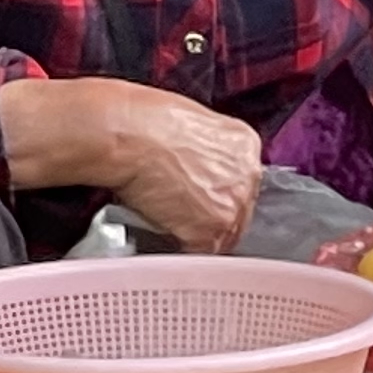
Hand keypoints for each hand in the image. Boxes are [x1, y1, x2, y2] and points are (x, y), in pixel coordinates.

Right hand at [0, 76, 264, 251]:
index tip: (199, 195)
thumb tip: (195, 167)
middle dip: (208, 215)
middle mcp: (247, 176)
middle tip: (179, 212)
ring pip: (221, 236)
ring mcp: (232, 207)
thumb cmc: (143, 120)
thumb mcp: (190, 122)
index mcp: (245, 144)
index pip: (241, 182)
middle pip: (238, 212)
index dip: (216, 191)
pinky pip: (198, 252)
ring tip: (165, 220)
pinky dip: (179, 246)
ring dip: (195, 234)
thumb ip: (205, 150)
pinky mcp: (210, 232)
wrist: (125, 134)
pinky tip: (160, 228)